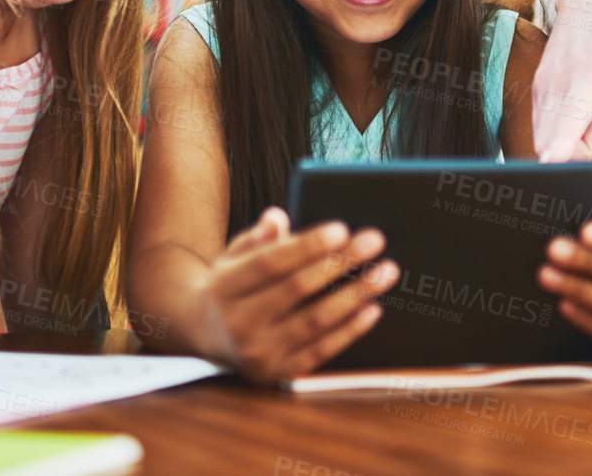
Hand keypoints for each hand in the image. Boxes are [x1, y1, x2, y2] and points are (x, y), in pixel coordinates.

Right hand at [196, 207, 397, 383]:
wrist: (206, 335)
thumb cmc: (232, 285)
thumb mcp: (234, 255)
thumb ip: (257, 237)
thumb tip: (277, 218)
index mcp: (224, 288)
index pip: (270, 263)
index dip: (307, 246)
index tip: (342, 228)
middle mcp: (237, 325)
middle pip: (297, 289)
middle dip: (340, 262)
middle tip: (375, 240)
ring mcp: (258, 354)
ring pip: (314, 321)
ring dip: (355, 295)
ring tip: (386, 271)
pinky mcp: (278, 374)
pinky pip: (321, 351)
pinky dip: (350, 331)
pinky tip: (373, 309)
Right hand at [532, 0, 591, 161]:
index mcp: (581, 87)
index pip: (556, 145)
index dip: (565, 169)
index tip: (585, 171)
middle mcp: (552, 90)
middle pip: (550, 151)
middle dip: (576, 156)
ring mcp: (540, 88)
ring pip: (545, 139)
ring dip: (569, 141)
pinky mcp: (538, 87)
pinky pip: (544, 124)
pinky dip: (562, 128)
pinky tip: (583, 109)